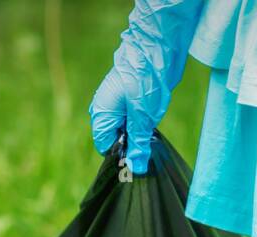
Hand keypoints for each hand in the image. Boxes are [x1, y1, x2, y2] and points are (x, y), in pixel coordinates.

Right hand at [88, 0, 205, 174]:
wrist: (155, 48)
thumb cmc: (144, 79)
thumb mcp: (143, 116)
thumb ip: (138, 143)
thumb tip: (136, 168)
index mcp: (101, 113)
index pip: (105, 146)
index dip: (121, 155)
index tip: (138, 158)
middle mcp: (105, 109)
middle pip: (115, 139)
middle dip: (131, 145)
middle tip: (148, 142)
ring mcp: (116, 104)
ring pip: (126, 130)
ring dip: (139, 134)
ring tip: (150, 127)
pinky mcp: (129, 100)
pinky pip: (133, 120)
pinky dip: (142, 124)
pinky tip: (152, 119)